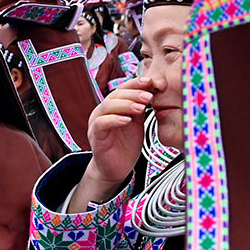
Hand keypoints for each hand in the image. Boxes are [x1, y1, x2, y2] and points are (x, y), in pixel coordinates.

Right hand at [69, 77, 152, 208]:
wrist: (116, 168)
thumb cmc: (126, 146)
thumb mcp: (137, 123)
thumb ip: (141, 108)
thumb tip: (153, 91)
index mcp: (113, 106)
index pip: (123, 89)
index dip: (135, 84)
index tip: (150, 82)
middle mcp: (103, 112)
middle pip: (115, 95)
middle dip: (133, 93)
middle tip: (149, 96)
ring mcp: (97, 123)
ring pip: (107, 106)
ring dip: (125, 105)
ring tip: (141, 108)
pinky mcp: (95, 136)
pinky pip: (102, 124)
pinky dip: (114, 120)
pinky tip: (127, 120)